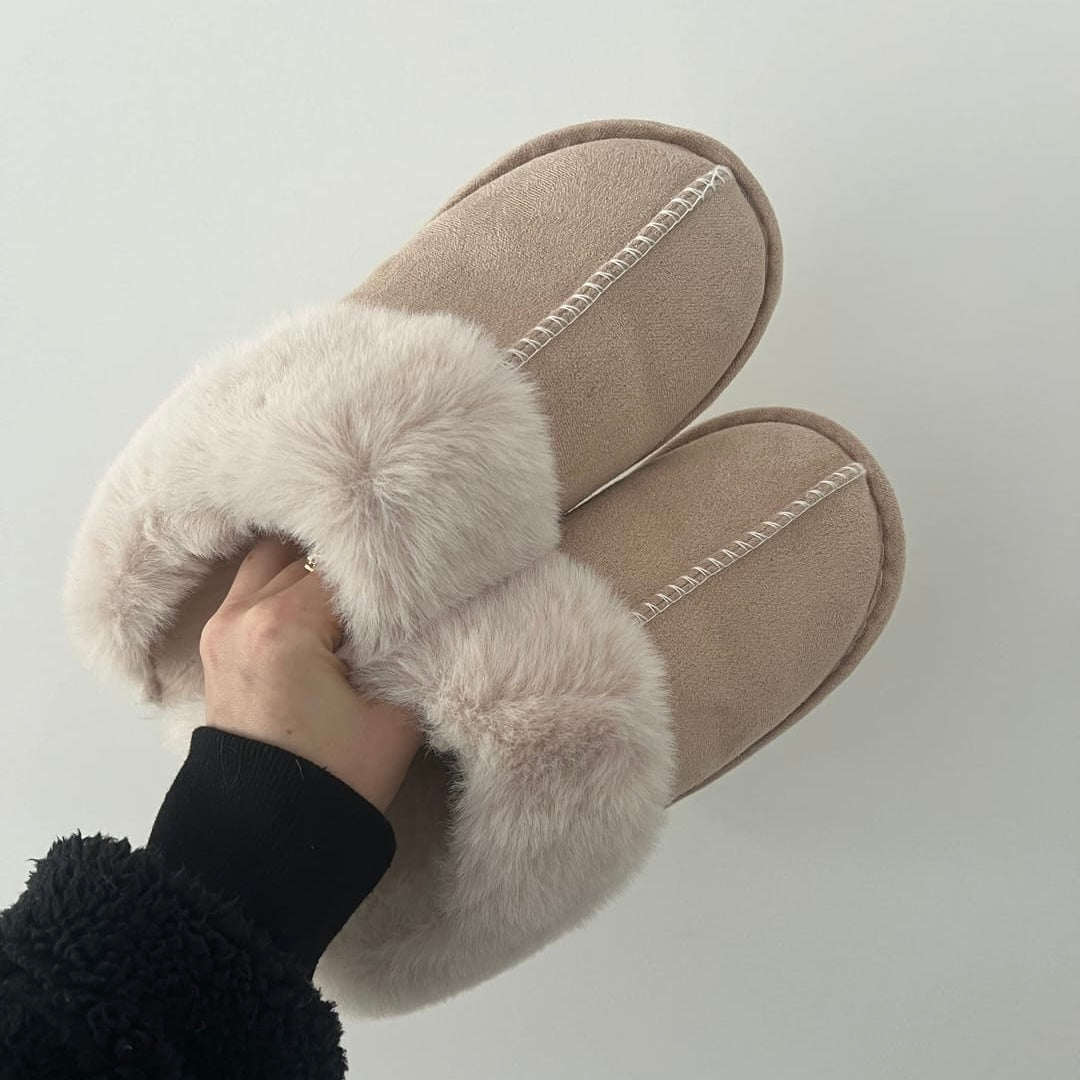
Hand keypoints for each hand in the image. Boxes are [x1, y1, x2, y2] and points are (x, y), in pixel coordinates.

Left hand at [199, 536, 422, 811]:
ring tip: (358, 587)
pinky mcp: (218, 646)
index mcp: (282, 626)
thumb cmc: (332, 783)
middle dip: (352, 566)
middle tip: (396, 581)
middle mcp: (241, 615)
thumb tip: (428, 617)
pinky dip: (287, 583)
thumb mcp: (395, 717)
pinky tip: (323, 599)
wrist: (263, 841)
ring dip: (313, 567)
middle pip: (307, 554)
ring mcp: (222, 628)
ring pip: (273, 561)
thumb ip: (413, 655)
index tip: (421, 581)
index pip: (347, 569)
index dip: (390, 576)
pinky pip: (253, 588)